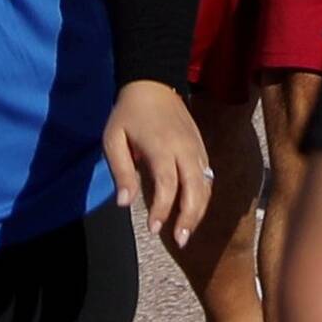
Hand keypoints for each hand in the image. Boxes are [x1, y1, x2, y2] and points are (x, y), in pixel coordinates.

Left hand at [104, 79, 213, 251]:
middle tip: (180, 240)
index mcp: (162, 146)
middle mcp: (184, 148)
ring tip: (187, 233)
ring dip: (198, 210)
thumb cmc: (128, 114)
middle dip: (189, 216)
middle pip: (195, 188)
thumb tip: (125, 203)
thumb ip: (121, 171)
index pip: (168, 184)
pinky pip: (207, 176)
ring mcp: (196, 147)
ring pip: (206, 184)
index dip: (162, 209)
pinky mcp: (201, 147)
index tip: (152, 229)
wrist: (153, 82)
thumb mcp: (113, 139)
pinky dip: (202, 197)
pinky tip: (192, 212)